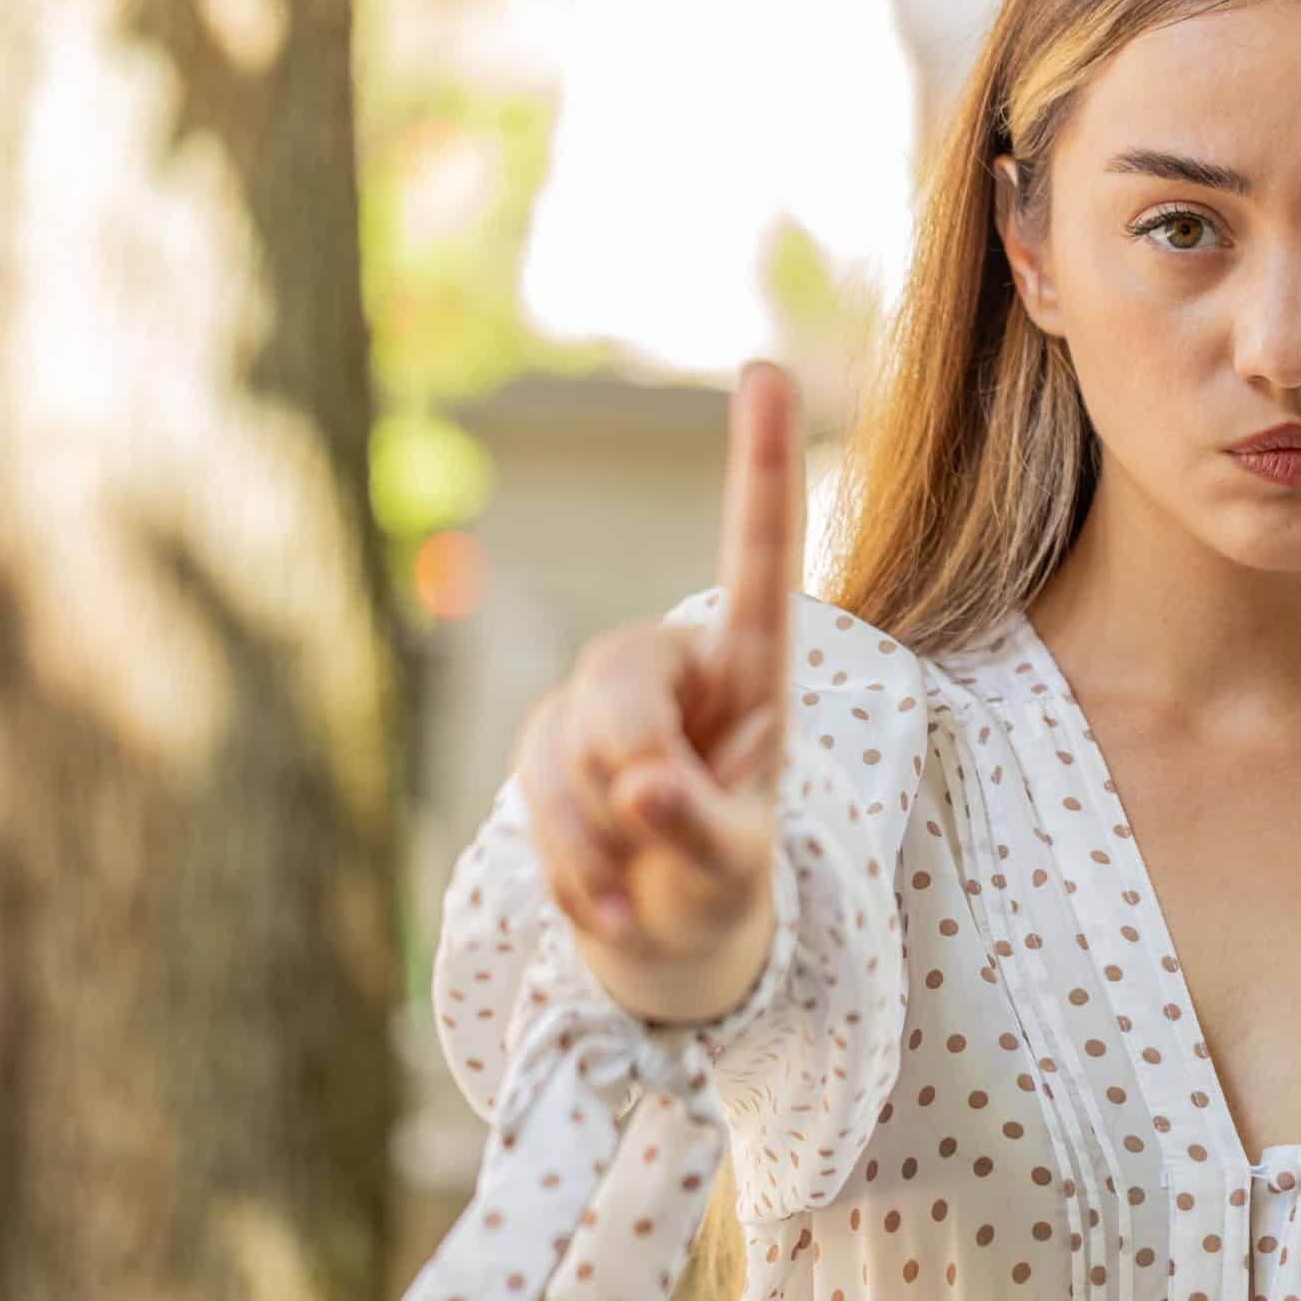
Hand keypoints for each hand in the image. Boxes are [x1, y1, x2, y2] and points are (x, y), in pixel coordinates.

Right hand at [513, 361, 800, 1014]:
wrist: (666, 932)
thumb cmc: (721, 876)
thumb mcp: (736, 864)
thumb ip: (703, 828)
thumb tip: (640, 792)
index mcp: (751, 667)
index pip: (757, 558)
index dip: (759, 465)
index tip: (768, 368)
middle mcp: (670, 663)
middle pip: (620, 675)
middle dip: (629, 759)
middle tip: (655, 823)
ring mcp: (596, 700)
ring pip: (565, 744)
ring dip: (599, 838)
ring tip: (644, 886)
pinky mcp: (541, 742)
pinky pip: (531, 797)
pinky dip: (571, 869)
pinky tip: (609, 908)